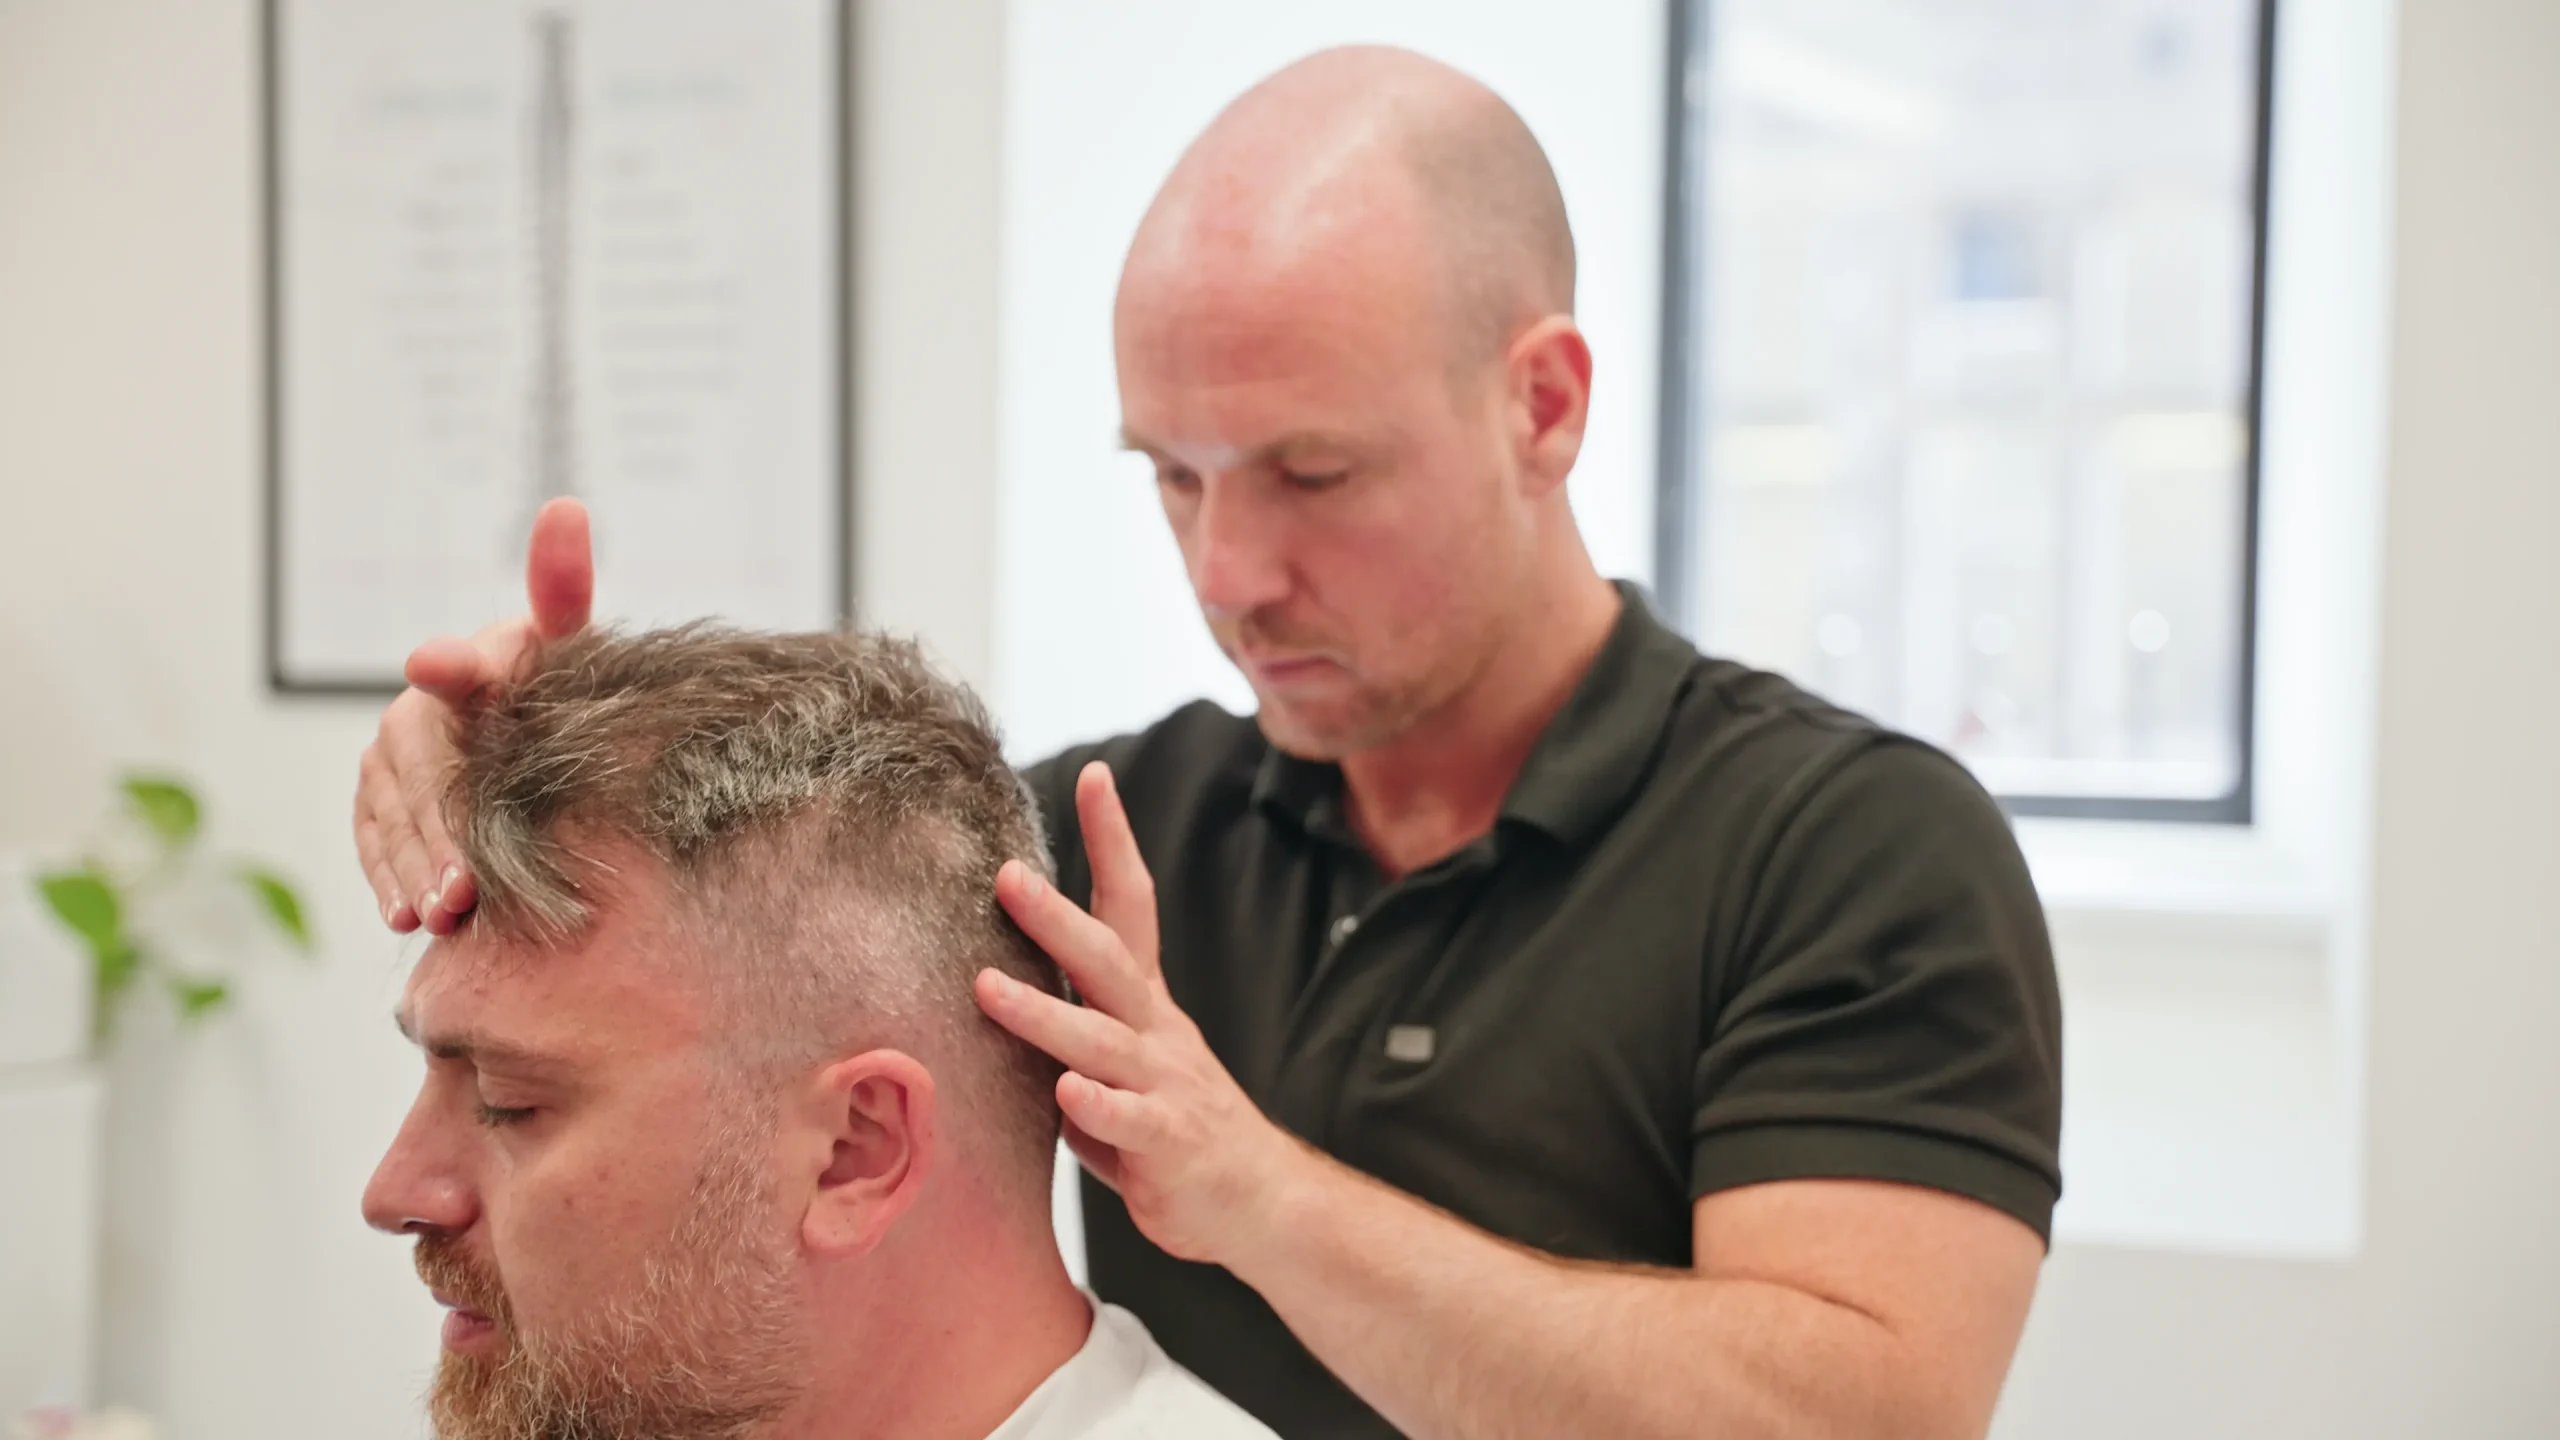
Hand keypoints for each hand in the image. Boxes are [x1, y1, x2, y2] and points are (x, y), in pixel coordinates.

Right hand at [354, 498, 592, 933]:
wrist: (536, 727)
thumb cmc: (562, 686)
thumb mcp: (578, 649)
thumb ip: (566, 591)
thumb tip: (565, 507)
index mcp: (483, 663)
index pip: (466, 660)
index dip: (456, 662)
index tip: (437, 664)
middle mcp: (426, 703)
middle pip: (425, 767)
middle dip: (442, 828)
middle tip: (466, 888)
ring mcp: (393, 750)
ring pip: (395, 811)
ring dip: (416, 865)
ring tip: (446, 914)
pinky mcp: (377, 793)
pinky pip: (373, 836)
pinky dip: (390, 876)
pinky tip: (408, 914)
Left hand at [975, 762, 1312, 1266]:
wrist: (1258, 1203)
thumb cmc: (1174, 1132)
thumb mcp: (1123, 1065)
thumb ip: (1070, 1028)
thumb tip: (1003, 989)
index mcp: (1145, 1007)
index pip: (1131, 905)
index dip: (1113, 840)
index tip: (1093, 776)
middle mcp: (1157, 1034)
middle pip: (1108, 960)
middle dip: (1056, 916)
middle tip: (1007, 877)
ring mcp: (1165, 1087)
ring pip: (1102, 1040)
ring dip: (1043, 1014)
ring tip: (989, 988)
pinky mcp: (1169, 1144)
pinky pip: (1130, 1122)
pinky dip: (1096, 1108)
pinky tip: (1067, 1094)